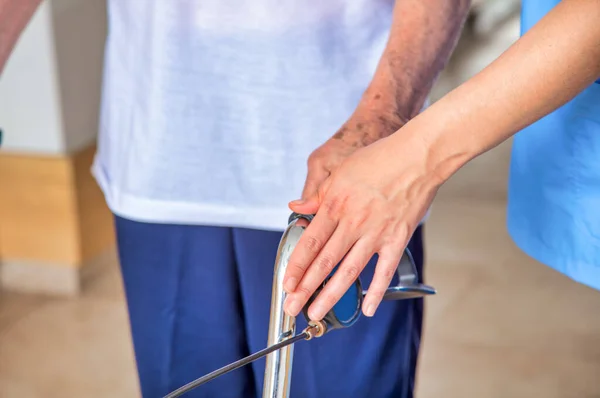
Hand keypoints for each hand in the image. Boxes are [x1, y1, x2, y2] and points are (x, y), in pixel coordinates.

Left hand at [283, 128, 439, 320]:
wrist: (417, 156)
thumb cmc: (380, 159)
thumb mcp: (340, 171)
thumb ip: (318, 195)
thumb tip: (296, 207)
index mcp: (335, 205)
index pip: (310, 243)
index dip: (296, 266)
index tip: (286, 283)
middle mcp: (352, 222)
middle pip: (324, 262)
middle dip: (305, 288)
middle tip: (292, 306)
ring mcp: (375, 233)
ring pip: (348, 271)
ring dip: (330, 295)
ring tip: (316, 312)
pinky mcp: (397, 238)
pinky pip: (384, 270)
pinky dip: (376, 291)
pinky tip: (368, 308)